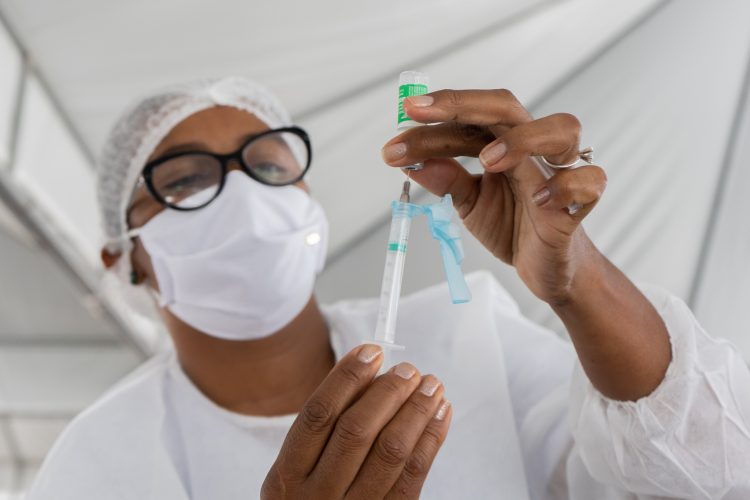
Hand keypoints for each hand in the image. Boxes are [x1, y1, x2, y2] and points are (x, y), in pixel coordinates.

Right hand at [261, 344, 451, 498]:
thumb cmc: (312, 498)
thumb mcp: (299, 470)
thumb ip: (328, 427)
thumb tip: (372, 374)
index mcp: (287, 476)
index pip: (318, 414)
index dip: (347, 377)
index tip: (371, 351)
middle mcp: (317, 496)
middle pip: (356, 430)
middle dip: (387, 392)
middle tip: (408, 369)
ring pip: (391, 451)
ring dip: (416, 410)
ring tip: (431, 386)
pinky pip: (414, 474)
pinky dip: (431, 438)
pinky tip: (440, 414)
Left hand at [381, 89, 606, 304]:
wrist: (547, 268)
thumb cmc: (513, 226)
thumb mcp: (469, 203)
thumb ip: (446, 181)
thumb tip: (410, 163)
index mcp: (504, 144)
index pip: (470, 118)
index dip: (438, 114)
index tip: (403, 113)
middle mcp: (532, 150)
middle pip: (508, 107)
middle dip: (461, 105)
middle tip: (419, 113)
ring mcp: (558, 174)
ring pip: (563, 129)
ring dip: (521, 139)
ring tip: (487, 161)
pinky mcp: (579, 206)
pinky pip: (589, 182)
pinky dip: (566, 186)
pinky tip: (540, 201)